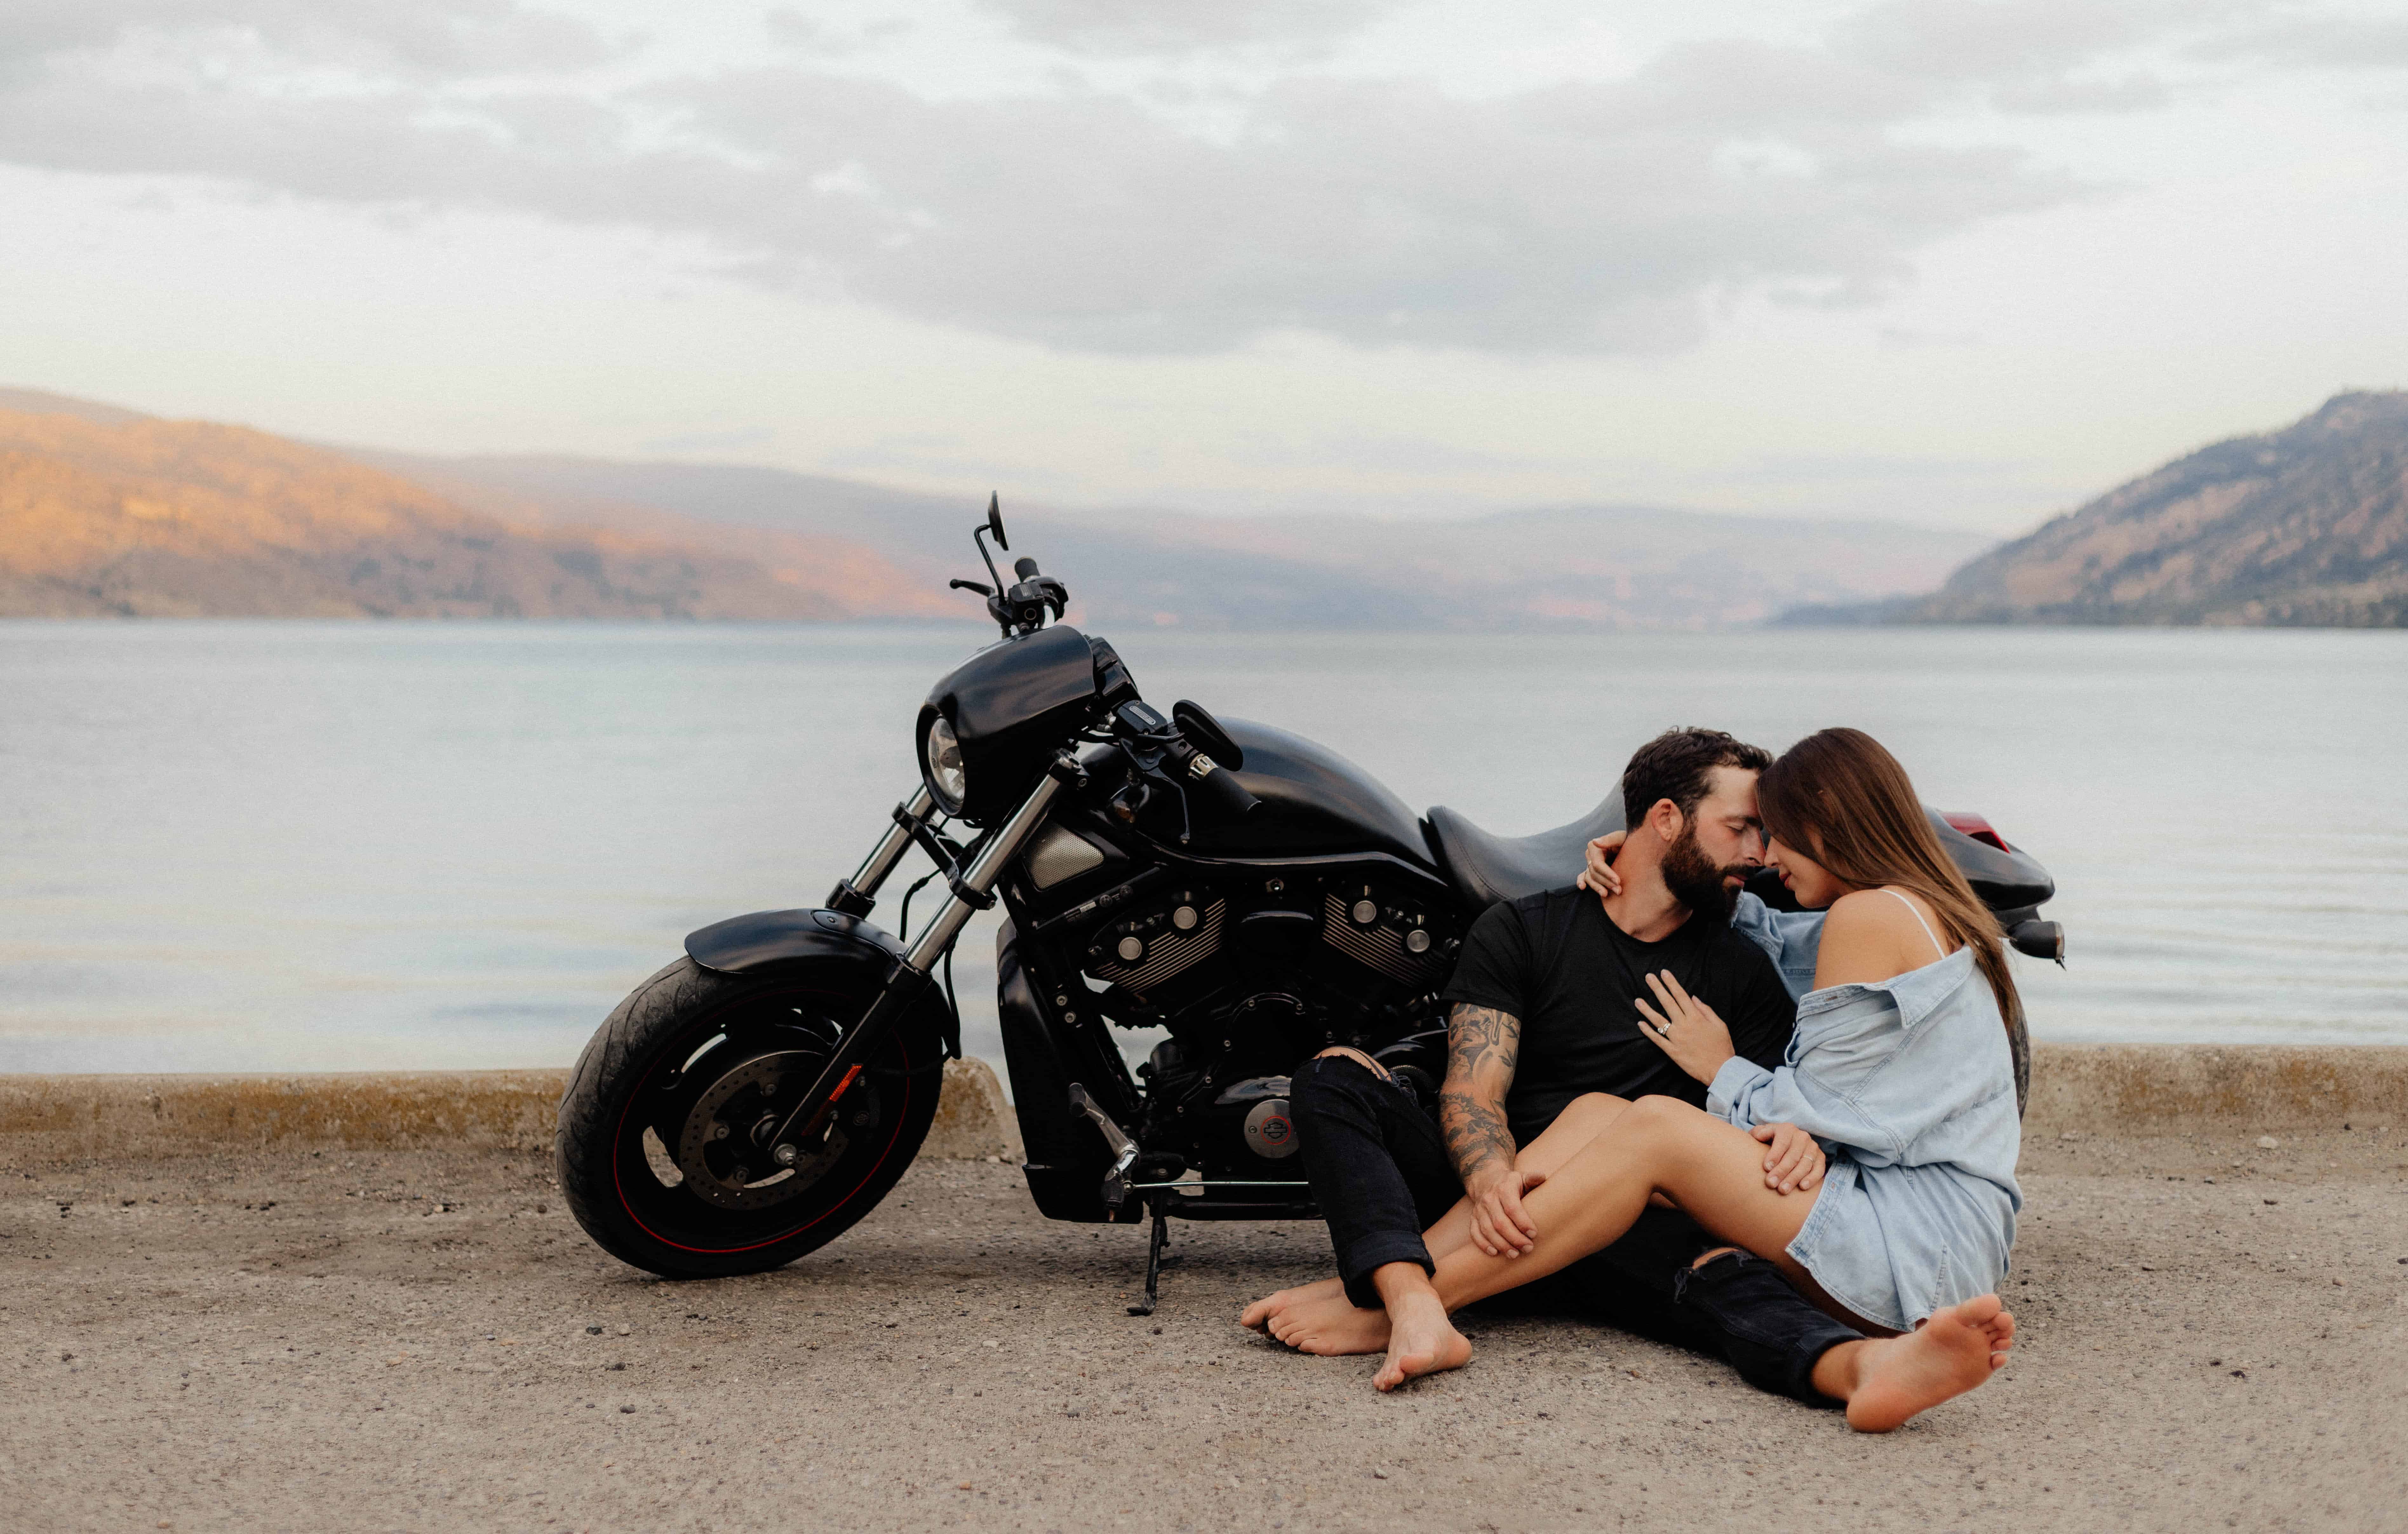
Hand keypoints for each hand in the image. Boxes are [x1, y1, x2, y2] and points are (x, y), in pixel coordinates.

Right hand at [1464, 1165, 1544, 1257]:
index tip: (1534, 1234)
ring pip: (1488, 1230)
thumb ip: (1533, 1178)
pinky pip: (1474, 1233)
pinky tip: (1494, 1253)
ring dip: (1501, 1245)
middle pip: (1500, 1222)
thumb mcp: (1522, 1177)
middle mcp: (1489, 1199)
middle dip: (1515, 1238)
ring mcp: (1479, 1209)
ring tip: (1515, 1255)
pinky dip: (1483, 1244)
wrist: (1486, 1179)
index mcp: (1504, 1188)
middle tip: (1528, 1248)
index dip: (1523, 1222)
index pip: (1512, 1208)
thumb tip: (1542, 1177)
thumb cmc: (1511, 1183)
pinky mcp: (1473, 1218)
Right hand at [1574, 830, 1627, 898]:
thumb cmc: (1627, 841)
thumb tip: (1595, 842)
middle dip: (1606, 883)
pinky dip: (1581, 882)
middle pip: (1594, 873)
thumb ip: (1609, 839)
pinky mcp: (1591, 871)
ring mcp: (1589, 864)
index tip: (1618, 881)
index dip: (1607, 874)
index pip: (1598, 864)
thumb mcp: (1621, 838)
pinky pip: (1583, 877)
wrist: (1632, 847)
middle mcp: (1590, 856)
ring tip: (1606, 895)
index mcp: (1594, 847)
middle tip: (1619, 891)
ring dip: (1598, 887)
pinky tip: (1582, 887)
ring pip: (1589, 878)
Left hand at [1632, 970, 1734, 1084]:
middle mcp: (1684, 1025)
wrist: (1721, 1070)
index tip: (1664, 973)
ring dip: (1646, 1010)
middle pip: (1668, 1003)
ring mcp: (1676, 1038)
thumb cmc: (1722, 1046)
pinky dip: (1648, 1031)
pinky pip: (1658, 1039)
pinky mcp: (1672, 1051)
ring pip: (1658, 1020)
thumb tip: (1693, 997)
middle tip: (1648, 977)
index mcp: (1696, 1018)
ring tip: (1637, 1000)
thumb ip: (1706, 1010)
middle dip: (1657, 988)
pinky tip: (1640, 1023)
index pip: (1681, 996)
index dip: (1672, 983)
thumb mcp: (1720, 1025)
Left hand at [1752, 1122, 1824, 1193]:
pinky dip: (1812, 1179)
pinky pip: (1819, 1170)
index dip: (1774, 1155)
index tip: (1766, 1168)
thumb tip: (1759, 1136)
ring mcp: (1813, 1147)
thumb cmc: (1772, 1141)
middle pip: (1793, 1156)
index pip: (1782, 1143)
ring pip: (1805, 1164)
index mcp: (1787, 1129)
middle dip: (1781, 1171)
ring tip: (1783, 1190)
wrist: (1789, 1144)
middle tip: (1771, 1183)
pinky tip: (1802, 1187)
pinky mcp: (1821, 1158)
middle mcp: (1802, 1137)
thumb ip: (1759, 1133)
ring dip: (1794, 1178)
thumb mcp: (1764, 1134)